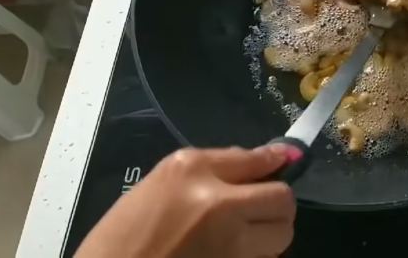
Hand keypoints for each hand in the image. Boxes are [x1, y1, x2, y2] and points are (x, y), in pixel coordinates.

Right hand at [76, 145, 296, 257]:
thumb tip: (266, 158)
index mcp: (193, 172)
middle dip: (277, 204)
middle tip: (259, 208)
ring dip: (270, 233)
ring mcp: (230, 246)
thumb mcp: (162, 182)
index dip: (276, 162)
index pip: (256, 160)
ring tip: (242, 234)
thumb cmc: (123, 233)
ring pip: (281, 235)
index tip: (284, 161)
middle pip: (283, 200)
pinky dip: (255, 255)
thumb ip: (216, 166)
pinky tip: (230, 252)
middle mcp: (219, 205)